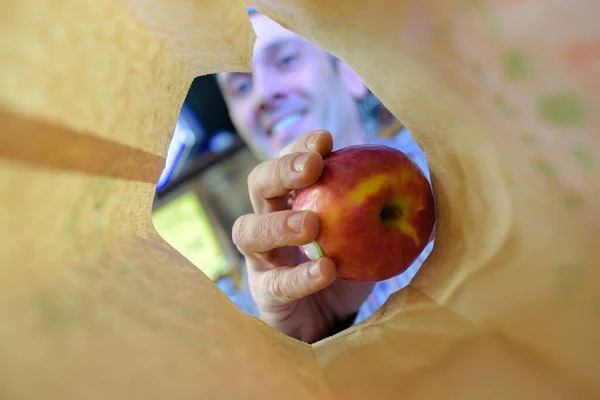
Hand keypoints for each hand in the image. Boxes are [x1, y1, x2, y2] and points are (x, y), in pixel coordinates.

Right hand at [232, 131, 373, 342]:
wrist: (336, 322)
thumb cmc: (351, 267)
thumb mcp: (370, 232)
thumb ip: (382, 206)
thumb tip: (415, 174)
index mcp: (292, 199)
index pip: (286, 162)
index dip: (300, 147)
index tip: (326, 140)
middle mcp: (269, 221)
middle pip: (257, 184)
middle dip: (281, 170)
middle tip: (311, 168)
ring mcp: (262, 259)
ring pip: (248, 231)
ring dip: (278, 223)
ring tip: (311, 224)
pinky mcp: (266, 295)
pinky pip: (276, 284)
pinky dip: (300, 276)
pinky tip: (325, 270)